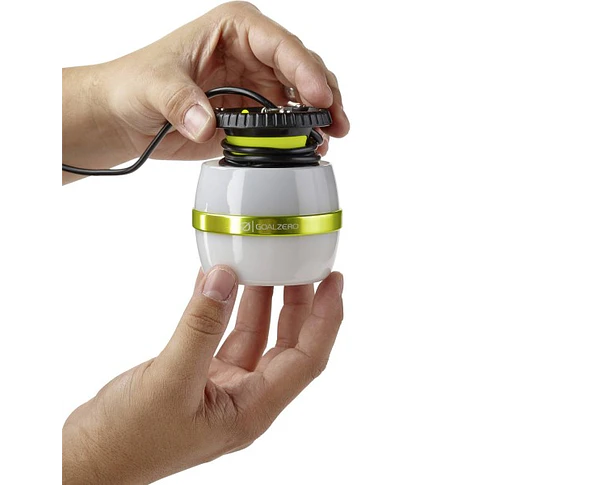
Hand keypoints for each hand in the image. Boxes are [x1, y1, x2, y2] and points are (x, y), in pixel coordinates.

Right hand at [62, 266, 343, 483]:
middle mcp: (245, 398)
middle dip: (299, 303)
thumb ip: (201, 327)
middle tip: (304, 265)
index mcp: (252, 409)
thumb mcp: (170, 380)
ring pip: (256, 336)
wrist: (92, 456)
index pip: (307, 358)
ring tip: (267, 264)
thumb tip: (225, 278)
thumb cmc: (131, 439)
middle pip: (288, 344)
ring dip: (262, 300)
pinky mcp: (199, 376)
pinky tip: (218, 282)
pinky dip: (223, 307)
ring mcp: (223, 387)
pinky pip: (222, 334)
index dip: (325, 318)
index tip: (334, 281)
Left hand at [63, 1, 349, 182]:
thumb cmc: (132, 84)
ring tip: (330, 137)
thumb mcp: (153, 85)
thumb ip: (180, 102)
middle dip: (323, 94)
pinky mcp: (252, 117)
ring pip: (300, 99)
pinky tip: (309, 149)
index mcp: (234, 30)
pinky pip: (283, 126)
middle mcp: (251, 56)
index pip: (279, 44)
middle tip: (336, 121)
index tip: (318, 95)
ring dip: (317, 118)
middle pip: (300, 69)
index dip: (303, 68)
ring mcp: (254, 87)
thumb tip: (207, 124)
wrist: (122, 117)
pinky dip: (298, 138)